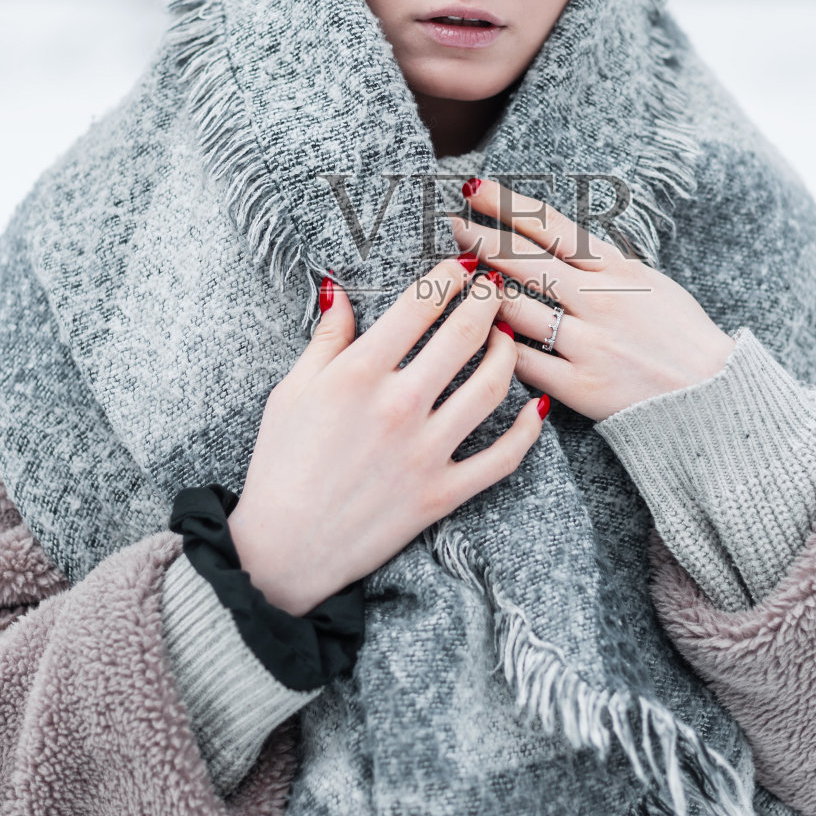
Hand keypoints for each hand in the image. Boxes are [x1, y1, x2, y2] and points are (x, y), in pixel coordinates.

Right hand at [227, 257, 546, 615]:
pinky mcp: (442, 494)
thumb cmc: (279, 466)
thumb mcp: (291, 391)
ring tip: (507, 336)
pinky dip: (527, 431)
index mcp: (359, 373)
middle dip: (488, 300)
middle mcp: (400, 406)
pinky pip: (502, 457)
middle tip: (495, 287)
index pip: (420, 304)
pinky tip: (536, 407)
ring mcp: (426, 452)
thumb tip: (337, 288)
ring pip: (492, 387)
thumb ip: (325, 338)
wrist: (283, 550)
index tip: (461, 265)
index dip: (448, 275)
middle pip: (465, 334)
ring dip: (508, 353)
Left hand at [451, 179, 735, 423]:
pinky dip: (499, 349)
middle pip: (524, 260)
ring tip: (457, 283)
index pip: (552, 226)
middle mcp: (601, 300)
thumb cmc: (682, 338)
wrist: (714, 399)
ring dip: (480, 294)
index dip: (508, 204)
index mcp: (619, 269)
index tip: (475, 188)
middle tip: (451, 225)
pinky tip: (480, 338)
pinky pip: (524, 363)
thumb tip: (557, 245)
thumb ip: (605, 266)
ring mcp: (590, 343)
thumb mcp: (652, 283)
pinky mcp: (582, 386)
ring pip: (515, 309)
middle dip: (481, 239)